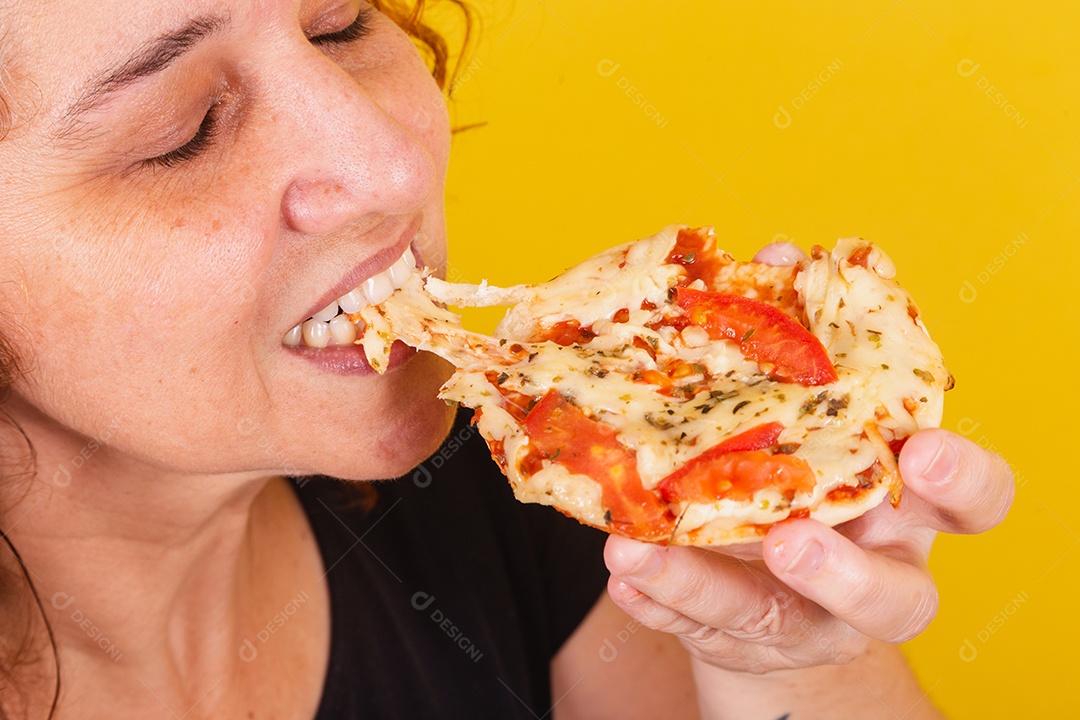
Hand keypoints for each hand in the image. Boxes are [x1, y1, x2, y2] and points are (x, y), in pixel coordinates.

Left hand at [602, 240, 1015, 673]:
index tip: (921, 449)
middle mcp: (871, 570)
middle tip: (791, 542)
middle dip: (847, 573)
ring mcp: (807, 618)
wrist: (774, 578)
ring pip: (774, 621)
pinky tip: (622, 570)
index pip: (974, 502)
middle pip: (897, 600)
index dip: (963, 480)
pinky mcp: (742, 640)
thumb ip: (802, 339)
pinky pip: (698, 629)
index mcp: (905, 505)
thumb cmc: (803, 469)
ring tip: (637, 552)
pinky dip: (657, 599)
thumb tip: (779, 254)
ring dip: (705, 586)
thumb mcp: (811, 411)